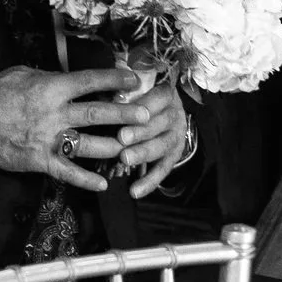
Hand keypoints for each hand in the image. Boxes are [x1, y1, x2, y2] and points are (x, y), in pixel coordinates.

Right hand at [0, 66, 153, 193]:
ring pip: (89, 145)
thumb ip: (48, 76)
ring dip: (113, 147)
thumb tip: (70, 76)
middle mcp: (53, 114)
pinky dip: (86, 179)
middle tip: (147, 115)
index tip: (134, 80)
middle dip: (125, 115)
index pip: (90, 82)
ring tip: (133, 147)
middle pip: (96, 114)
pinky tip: (103, 183)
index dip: (114, 80)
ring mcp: (48, 140)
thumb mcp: (20, 74)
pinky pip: (68, 172)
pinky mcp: (40, 161)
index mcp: (50, 88)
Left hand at [110, 72, 190, 199]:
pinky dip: (149, 182)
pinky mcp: (174, 155)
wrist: (166, 110)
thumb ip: (122, 93)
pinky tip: (135, 191)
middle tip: (121, 138)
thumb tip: (105, 98)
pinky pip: (163, 169)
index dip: (143, 106)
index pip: (158, 98)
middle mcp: (175, 115)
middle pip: (161, 124)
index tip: (130, 106)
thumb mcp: (134, 90)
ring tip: (124, 160)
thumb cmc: (140, 97)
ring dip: (143, 153)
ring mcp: (177, 136)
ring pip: (162, 146)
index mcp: (167, 94)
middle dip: (140, 132)